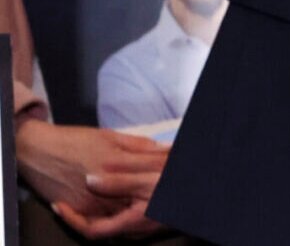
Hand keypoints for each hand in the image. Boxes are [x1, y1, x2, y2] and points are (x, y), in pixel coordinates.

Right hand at [16, 120, 167, 237]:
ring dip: (143, 210)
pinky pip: (105, 223)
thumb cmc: (74, 140)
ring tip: (157, 206)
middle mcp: (105, 186)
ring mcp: (92, 202)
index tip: (181, 171)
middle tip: (174, 192)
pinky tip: (131, 214)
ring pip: (126, 214)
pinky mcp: (80, 212)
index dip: (171, 171)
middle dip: (159, 194)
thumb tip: (169, 149)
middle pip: (142, 195)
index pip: (153, 171)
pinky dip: (121, 221)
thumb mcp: (110, 136)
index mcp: (116, 163)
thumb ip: (141, 146)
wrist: (37, 151)